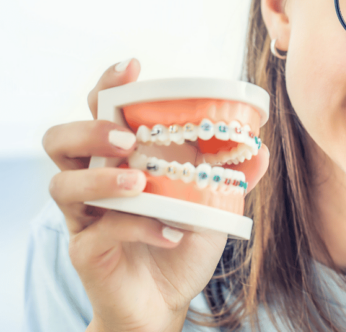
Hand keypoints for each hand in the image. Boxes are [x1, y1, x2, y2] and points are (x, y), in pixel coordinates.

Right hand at [42, 60, 270, 331]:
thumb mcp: (213, 203)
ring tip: (140, 184)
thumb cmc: (183, 240)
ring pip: (63, 184)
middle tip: (128, 139)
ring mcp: (85, 216)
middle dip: (90, 130)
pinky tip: (170, 232)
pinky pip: (99, 231)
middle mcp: (95, 180)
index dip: (109, 85)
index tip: (133, 67)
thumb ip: (233, 175)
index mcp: (122, 158)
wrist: (167, 299)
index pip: (100, 110)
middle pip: (61, 139)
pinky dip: (138, 227)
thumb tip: (261, 149)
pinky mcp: (86, 250)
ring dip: (102, 178)